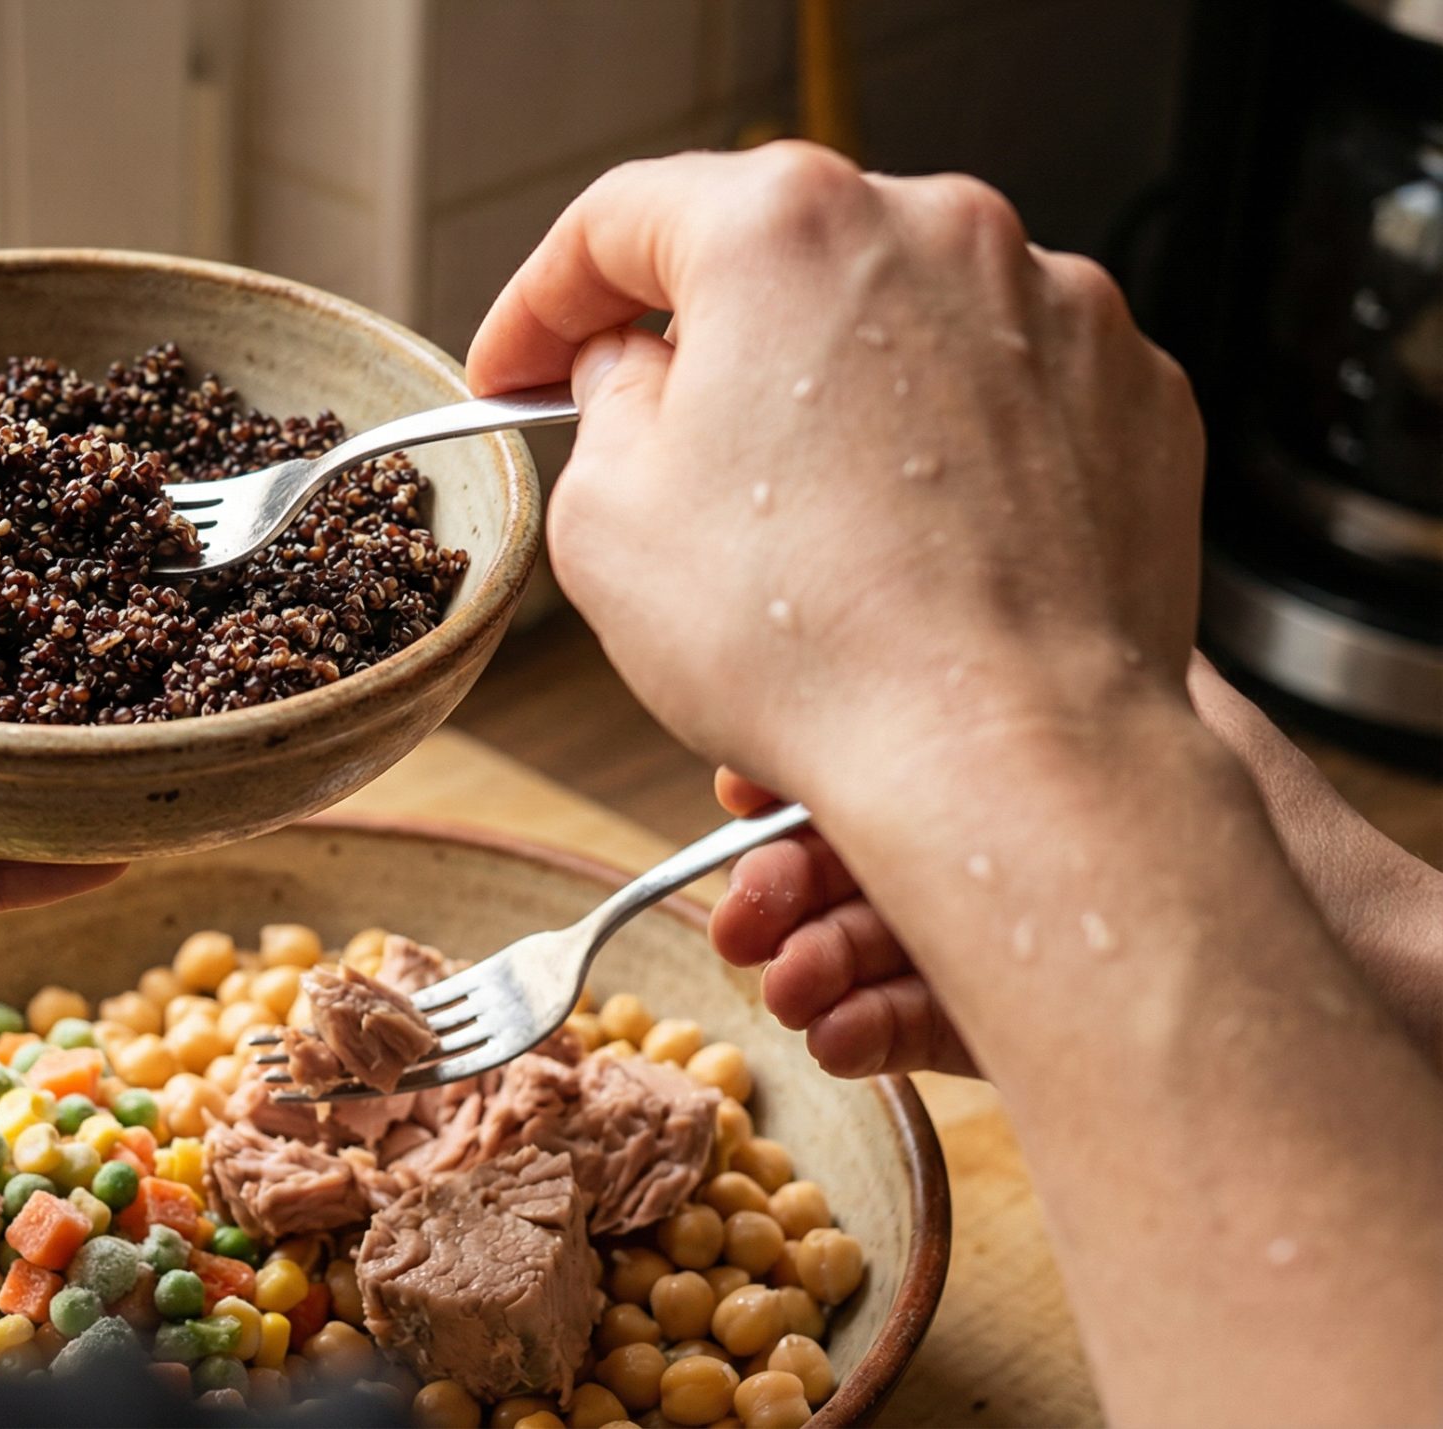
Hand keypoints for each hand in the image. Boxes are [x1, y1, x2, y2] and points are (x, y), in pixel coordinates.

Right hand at [467, 142, 1203, 810]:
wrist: (1008, 754)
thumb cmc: (810, 642)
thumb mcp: (608, 519)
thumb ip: (604, 405)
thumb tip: (634, 376)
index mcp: (783, 230)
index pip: (621, 221)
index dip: (542, 302)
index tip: (519, 367)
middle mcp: (935, 231)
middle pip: (774, 261)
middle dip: (700, 350)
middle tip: (649, 446)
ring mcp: (1053, 305)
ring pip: (894, 324)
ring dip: (827, 402)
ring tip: (792, 531)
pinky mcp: (1132, 391)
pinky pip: (1001, 390)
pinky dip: (944, 447)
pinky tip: (905, 546)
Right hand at [710, 657, 1442, 1077]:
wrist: (1387, 978)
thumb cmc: (1288, 835)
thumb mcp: (1152, 690)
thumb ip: (1023, 629)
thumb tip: (908, 568)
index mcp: (1029, 727)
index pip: (881, 727)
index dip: (799, 751)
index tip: (741, 774)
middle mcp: (1019, 824)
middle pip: (865, 839)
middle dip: (779, 875)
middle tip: (739, 906)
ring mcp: (1024, 927)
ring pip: (879, 934)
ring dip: (809, 958)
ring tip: (782, 974)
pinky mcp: (1034, 1024)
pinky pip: (920, 1020)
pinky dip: (863, 1027)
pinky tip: (832, 1026)